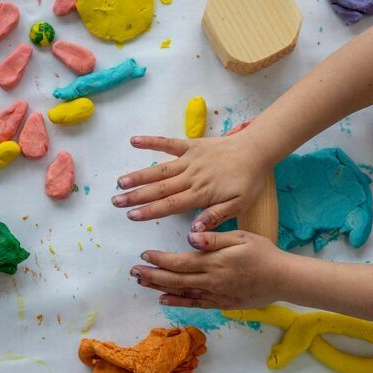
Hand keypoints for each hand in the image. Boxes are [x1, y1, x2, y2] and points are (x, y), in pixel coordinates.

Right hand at [112, 133, 268, 230]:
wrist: (257, 150)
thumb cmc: (249, 180)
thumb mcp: (238, 205)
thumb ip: (214, 217)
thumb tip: (193, 231)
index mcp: (200, 193)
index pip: (170, 205)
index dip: (149, 210)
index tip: (131, 215)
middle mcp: (191, 177)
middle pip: (159, 188)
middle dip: (136, 196)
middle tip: (116, 201)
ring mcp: (189, 160)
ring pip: (159, 169)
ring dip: (138, 175)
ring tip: (120, 182)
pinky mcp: (191, 145)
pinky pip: (168, 143)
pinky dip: (151, 141)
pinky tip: (134, 141)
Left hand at [129, 230, 289, 308]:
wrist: (283, 279)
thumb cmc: (263, 253)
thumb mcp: (241, 237)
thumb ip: (214, 238)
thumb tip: (191, 235)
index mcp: (213, 261)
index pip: (179, 261)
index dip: (160, 259)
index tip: (144, 255)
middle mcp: (210, 280)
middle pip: (174, 279)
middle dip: (152, 275)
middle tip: (133, 272)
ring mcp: (215, 294)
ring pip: (181, 292)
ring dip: (159, 288)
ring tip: (142, 284)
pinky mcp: (221, 303)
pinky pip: (195, 304)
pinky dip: (178, 302)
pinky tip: (164, 300)